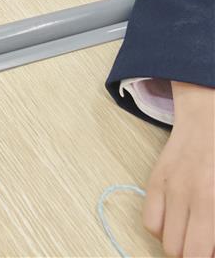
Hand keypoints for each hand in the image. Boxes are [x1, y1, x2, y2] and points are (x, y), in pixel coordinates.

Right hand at [144, 81, 214, 257]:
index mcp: (211, 199)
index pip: (199, 252)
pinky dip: (163, 231)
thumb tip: (213, 245)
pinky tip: (179, 226)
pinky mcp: (155, 180)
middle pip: (181, 252)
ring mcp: (167, 188)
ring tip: (195, 239)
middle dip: (194, 255)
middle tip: (206, 247)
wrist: (208, 114)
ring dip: (180, 246)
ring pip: (165, 242)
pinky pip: (150, 221)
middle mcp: (186, 196)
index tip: (211, 254)